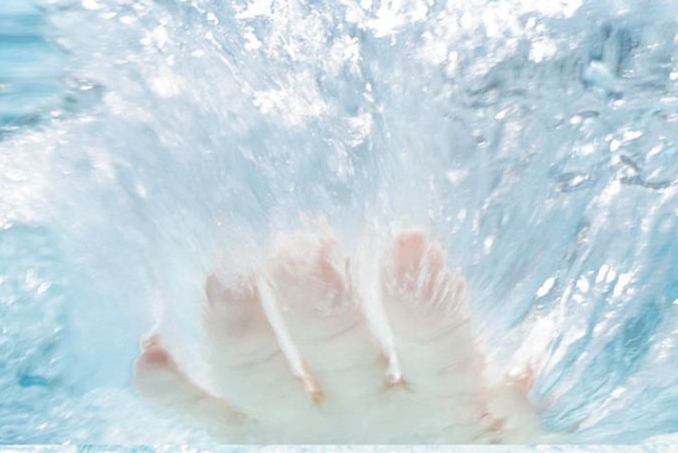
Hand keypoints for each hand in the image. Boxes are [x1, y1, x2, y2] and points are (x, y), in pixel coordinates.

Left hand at [132, 231, 543, 443]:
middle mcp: (367, 416)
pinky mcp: (251, 437)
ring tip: (226, 273)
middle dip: (320, 300)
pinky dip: (168, 387)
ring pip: (258, 383)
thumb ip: (532, 399)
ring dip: (239, 328)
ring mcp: (299, 427)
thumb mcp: (523, 429)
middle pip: (338, 354)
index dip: (424, 304)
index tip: (411, 242)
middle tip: (307, 243)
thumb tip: (530, 375)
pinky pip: (201, 422)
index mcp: (448, 401)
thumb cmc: (479, 433)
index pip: (439, 351)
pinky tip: (145, 348)